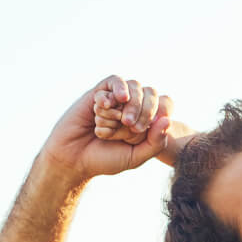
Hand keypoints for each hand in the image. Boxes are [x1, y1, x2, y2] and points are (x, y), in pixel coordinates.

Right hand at [40, 75, 171, 182]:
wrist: (74, 159)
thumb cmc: (105, 159)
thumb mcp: (135, 157)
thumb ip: (155, 143)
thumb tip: (168, 120)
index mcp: (146, 121)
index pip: (165, 104)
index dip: (160, 111)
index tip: (145, 129)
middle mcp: (133, 107)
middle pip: (150, 93)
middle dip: (144, 108)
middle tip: (131, 126)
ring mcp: (116, 99)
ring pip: (132, 86)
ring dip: (128, 103)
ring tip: (120, 120)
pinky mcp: (99, 93)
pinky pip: (112, 81)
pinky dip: (113, 91)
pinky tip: (105, 105)